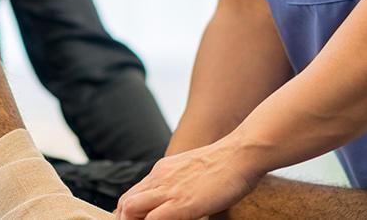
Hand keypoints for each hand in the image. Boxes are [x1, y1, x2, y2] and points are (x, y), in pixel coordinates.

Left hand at [113, 138, 261, 219]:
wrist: (241, 153)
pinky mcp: (182, 202)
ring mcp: (169, 189)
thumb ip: (181, 184)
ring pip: (130, 209)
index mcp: (163, 171)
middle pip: (125, 202)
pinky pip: (153, 219)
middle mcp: (160, 177)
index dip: (128, 213)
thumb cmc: (227, 165)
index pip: (132, 194)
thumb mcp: (194, 172)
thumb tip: (182, 203)